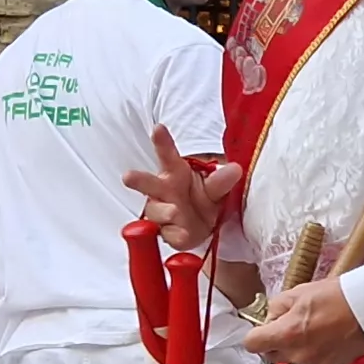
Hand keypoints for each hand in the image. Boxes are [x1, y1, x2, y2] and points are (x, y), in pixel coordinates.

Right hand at [123, 127, 241, 252]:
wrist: (203, 225)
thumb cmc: (203, 198)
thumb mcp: (215, 187)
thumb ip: (221, 180)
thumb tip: (235, 169)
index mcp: (175, 173)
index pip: (166, 154)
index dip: (162, 141)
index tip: (158, 128)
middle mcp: (162, 191)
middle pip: (146, 183)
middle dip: (136, 179)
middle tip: (128, 176)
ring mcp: (161, 211)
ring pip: (155, 210)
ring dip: (164, 211)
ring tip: (174, 212)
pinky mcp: (166, 232)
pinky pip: (167, 234)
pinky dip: (174, 234)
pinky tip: (182, 233)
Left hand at [243, 276, 363, 363]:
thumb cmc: (337, 297)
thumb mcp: (298, 292)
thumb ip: (275, 307)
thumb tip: (269, 319)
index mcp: (286, 334)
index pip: (252, 344)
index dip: (257, 334)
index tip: (264, 329)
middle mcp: (297, 355)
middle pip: (270, 355)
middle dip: (276, 342)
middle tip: (291, 326)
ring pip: (290, 363)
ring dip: (294, 351)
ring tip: (311, 332)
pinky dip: (311, 357)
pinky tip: (323, 340)